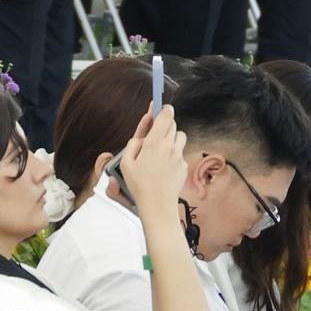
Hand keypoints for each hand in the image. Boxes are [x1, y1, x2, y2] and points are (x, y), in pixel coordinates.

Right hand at [116, 103, 188, 218]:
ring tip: (160, 150)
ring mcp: (179, 156)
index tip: (162, 106)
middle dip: (165, 126)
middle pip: (173, 125)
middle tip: (154, 134)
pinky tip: (163, 167)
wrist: (158, 204)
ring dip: (172, 138)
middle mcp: (169, 146)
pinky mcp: (184, 165)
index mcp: (154, 142)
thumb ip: (133, 144)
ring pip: (179, 137)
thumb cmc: (139, 184)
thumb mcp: (126, 162)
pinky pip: (180, 153)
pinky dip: (173, 155)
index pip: (165, 116)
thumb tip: (141, 136)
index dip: (164, 109)